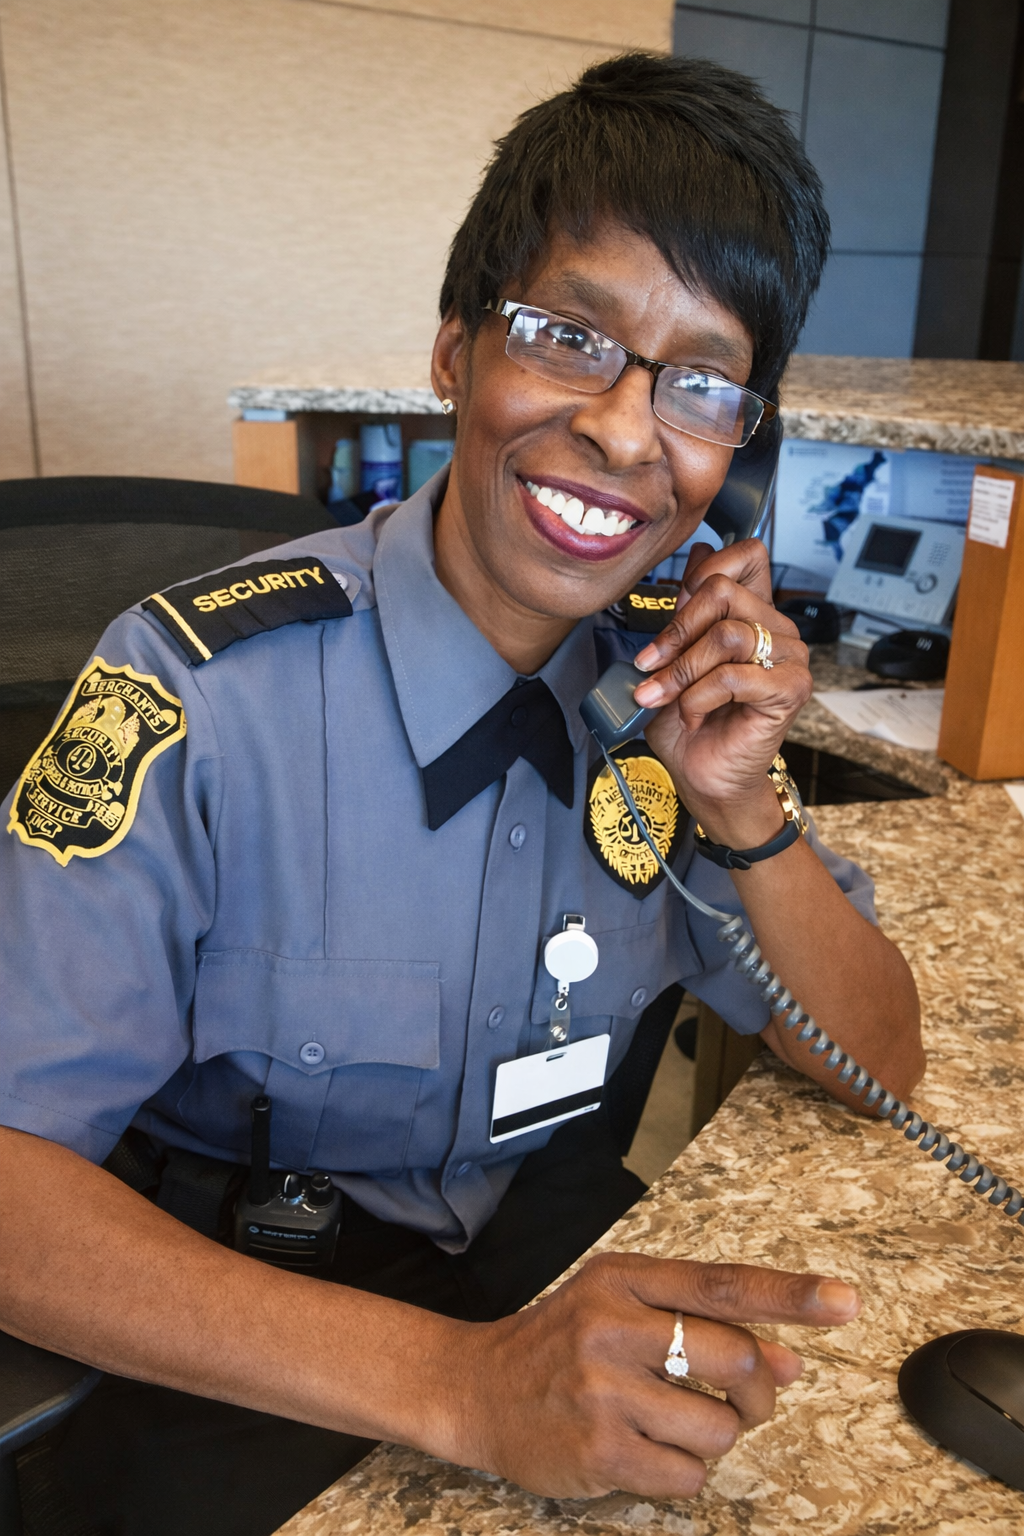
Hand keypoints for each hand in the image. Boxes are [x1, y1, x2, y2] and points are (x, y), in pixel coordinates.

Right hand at [454, 1252, 859, 1498]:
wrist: (474, 1388)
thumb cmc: (561, 1345)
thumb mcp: (624, 1309)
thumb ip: (704, 1324)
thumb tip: (792, 1359)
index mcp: (624, 1278)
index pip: (723, 1284)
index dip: (792, 1296)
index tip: (846, 1301)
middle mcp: (613, 1326)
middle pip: (739, 1358)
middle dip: (758, 1390)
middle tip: (742, 1398)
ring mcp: (604, 1390)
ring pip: (721, 1426)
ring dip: (715, 1436)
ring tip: (670, 1423)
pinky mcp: (600, 1451)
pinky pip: (689, 1475)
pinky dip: (683, 1471)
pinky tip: (644, 1451)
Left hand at [631, 542, 810, 843]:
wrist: (701, 774)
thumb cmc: (688, 721)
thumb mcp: (673, 656)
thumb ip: (685, 609)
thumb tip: (697, 555)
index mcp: (753, 612)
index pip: (747, 555)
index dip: (704, 572)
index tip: (673, 608)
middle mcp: (777, 628)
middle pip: (724, 591)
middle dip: (676, 631)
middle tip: (650, 665)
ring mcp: (790, 658)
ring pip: (727, 635)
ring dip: (682, 669)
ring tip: (662, 695)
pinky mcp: (790, 690)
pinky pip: (734, 676)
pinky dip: (699, 696)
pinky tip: (692, 714)